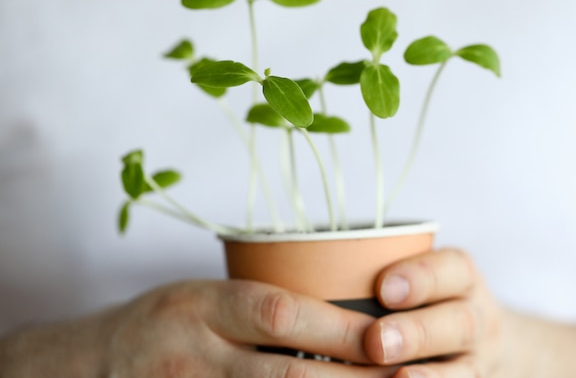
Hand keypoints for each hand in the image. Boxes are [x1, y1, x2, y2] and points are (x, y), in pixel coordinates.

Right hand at [102, 280, 394, 377]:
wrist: (101, 360)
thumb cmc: (172, 319)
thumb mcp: (208, 293)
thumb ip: (265, 307)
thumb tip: (347, 323)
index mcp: (202, 305)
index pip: (279, 314)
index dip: (339, 330)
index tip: (386, 337)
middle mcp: (194, 356)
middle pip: (285, 377)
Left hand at [363, 248, 504, 376]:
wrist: (477, 341)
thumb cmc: (425, 300)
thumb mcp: (418, 275)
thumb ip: (373, 272)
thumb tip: (290, 264)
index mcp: (459, 279)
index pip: (452, 268)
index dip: (420, 277)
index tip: (383, 288)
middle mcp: (475, 318)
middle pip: (459, 323)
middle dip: (416, 332)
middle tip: (376, 342)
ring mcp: (476, 359)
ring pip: (464, 369)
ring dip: (429, 377)